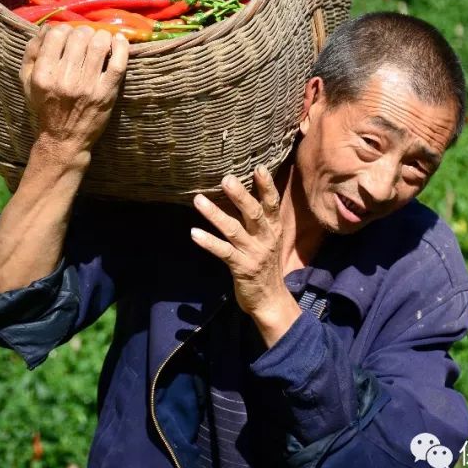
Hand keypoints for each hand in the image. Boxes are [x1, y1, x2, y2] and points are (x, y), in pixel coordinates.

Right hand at [20, 24, 128, 161]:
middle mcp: (65, 79)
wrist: (63, 139)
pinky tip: (118, 41)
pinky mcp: (107, 92)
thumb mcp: (27, 81)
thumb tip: (47, 27)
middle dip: (83, 32)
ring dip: (102, 35)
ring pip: (99, 44)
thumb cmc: (44, 107)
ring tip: (101, 40)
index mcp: (43, 74)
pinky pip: (118, 62)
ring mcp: (88, 86)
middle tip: (86, 38)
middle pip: (79, 36)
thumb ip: (32, 52)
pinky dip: (121, 46)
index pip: (56, 34)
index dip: (64, 29)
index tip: (68, 35)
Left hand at [190, 166, 295, 322]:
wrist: (270, 299)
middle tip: (226, 178)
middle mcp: (265, 238)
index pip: (271, 203)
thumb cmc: (265, 264)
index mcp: (273, 228)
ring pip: (233, 230)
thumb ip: (259, 219)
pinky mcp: (241, 268)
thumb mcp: (269, 239)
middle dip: (240, 195)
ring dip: (215, 214)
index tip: (259, 167)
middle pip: (253, 213)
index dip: (266, 186)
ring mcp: (253, 253)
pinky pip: (223, 252)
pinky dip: (208, 242)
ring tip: (198, 200)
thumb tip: (243, 192)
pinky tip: (194, 233)